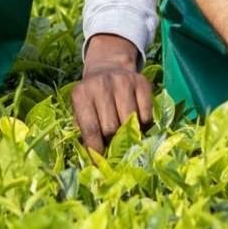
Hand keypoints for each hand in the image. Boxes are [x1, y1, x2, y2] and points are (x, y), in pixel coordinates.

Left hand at [72, 34, 152, 152]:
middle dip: (113, 142)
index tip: (100, 162)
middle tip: (114, 146)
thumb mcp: (81, 109)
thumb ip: (84, 131)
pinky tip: (136, 122)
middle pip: (111, 127)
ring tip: (125, 134)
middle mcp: (101, 85)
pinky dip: (143, 124)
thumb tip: (93, 158)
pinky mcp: (142, 82)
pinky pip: (146, 114)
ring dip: (129, 133)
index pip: (91, 128)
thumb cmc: (92, 96)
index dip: (96, 149)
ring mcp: (123, 81)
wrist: (109, 66)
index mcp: (81, 94)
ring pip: (130, 121)